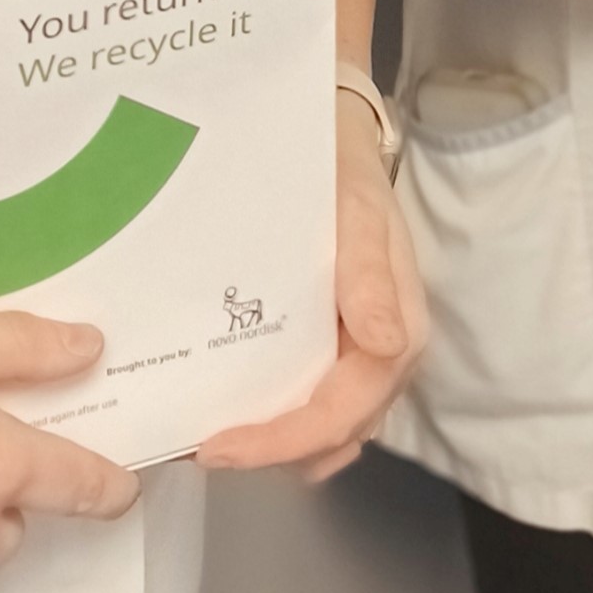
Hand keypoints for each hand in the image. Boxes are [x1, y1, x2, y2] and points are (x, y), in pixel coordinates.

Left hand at [199, 92, 428, 483]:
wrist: (338, 140)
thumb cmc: (344, 173)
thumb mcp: (356, 207)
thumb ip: (368, 270)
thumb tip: (385, 345)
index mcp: (397, 331)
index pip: (343, 411)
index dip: (284, 440)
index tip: (216, 446)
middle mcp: (384, 358)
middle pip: (332, 436)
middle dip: (270, 452)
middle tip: (195, 446)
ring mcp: (360, 359)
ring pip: (323, 435)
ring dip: (273, 447)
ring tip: (205, 436)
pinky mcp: (336, 352)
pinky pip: (311, 408)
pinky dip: (275, 424)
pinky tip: (231, 411)